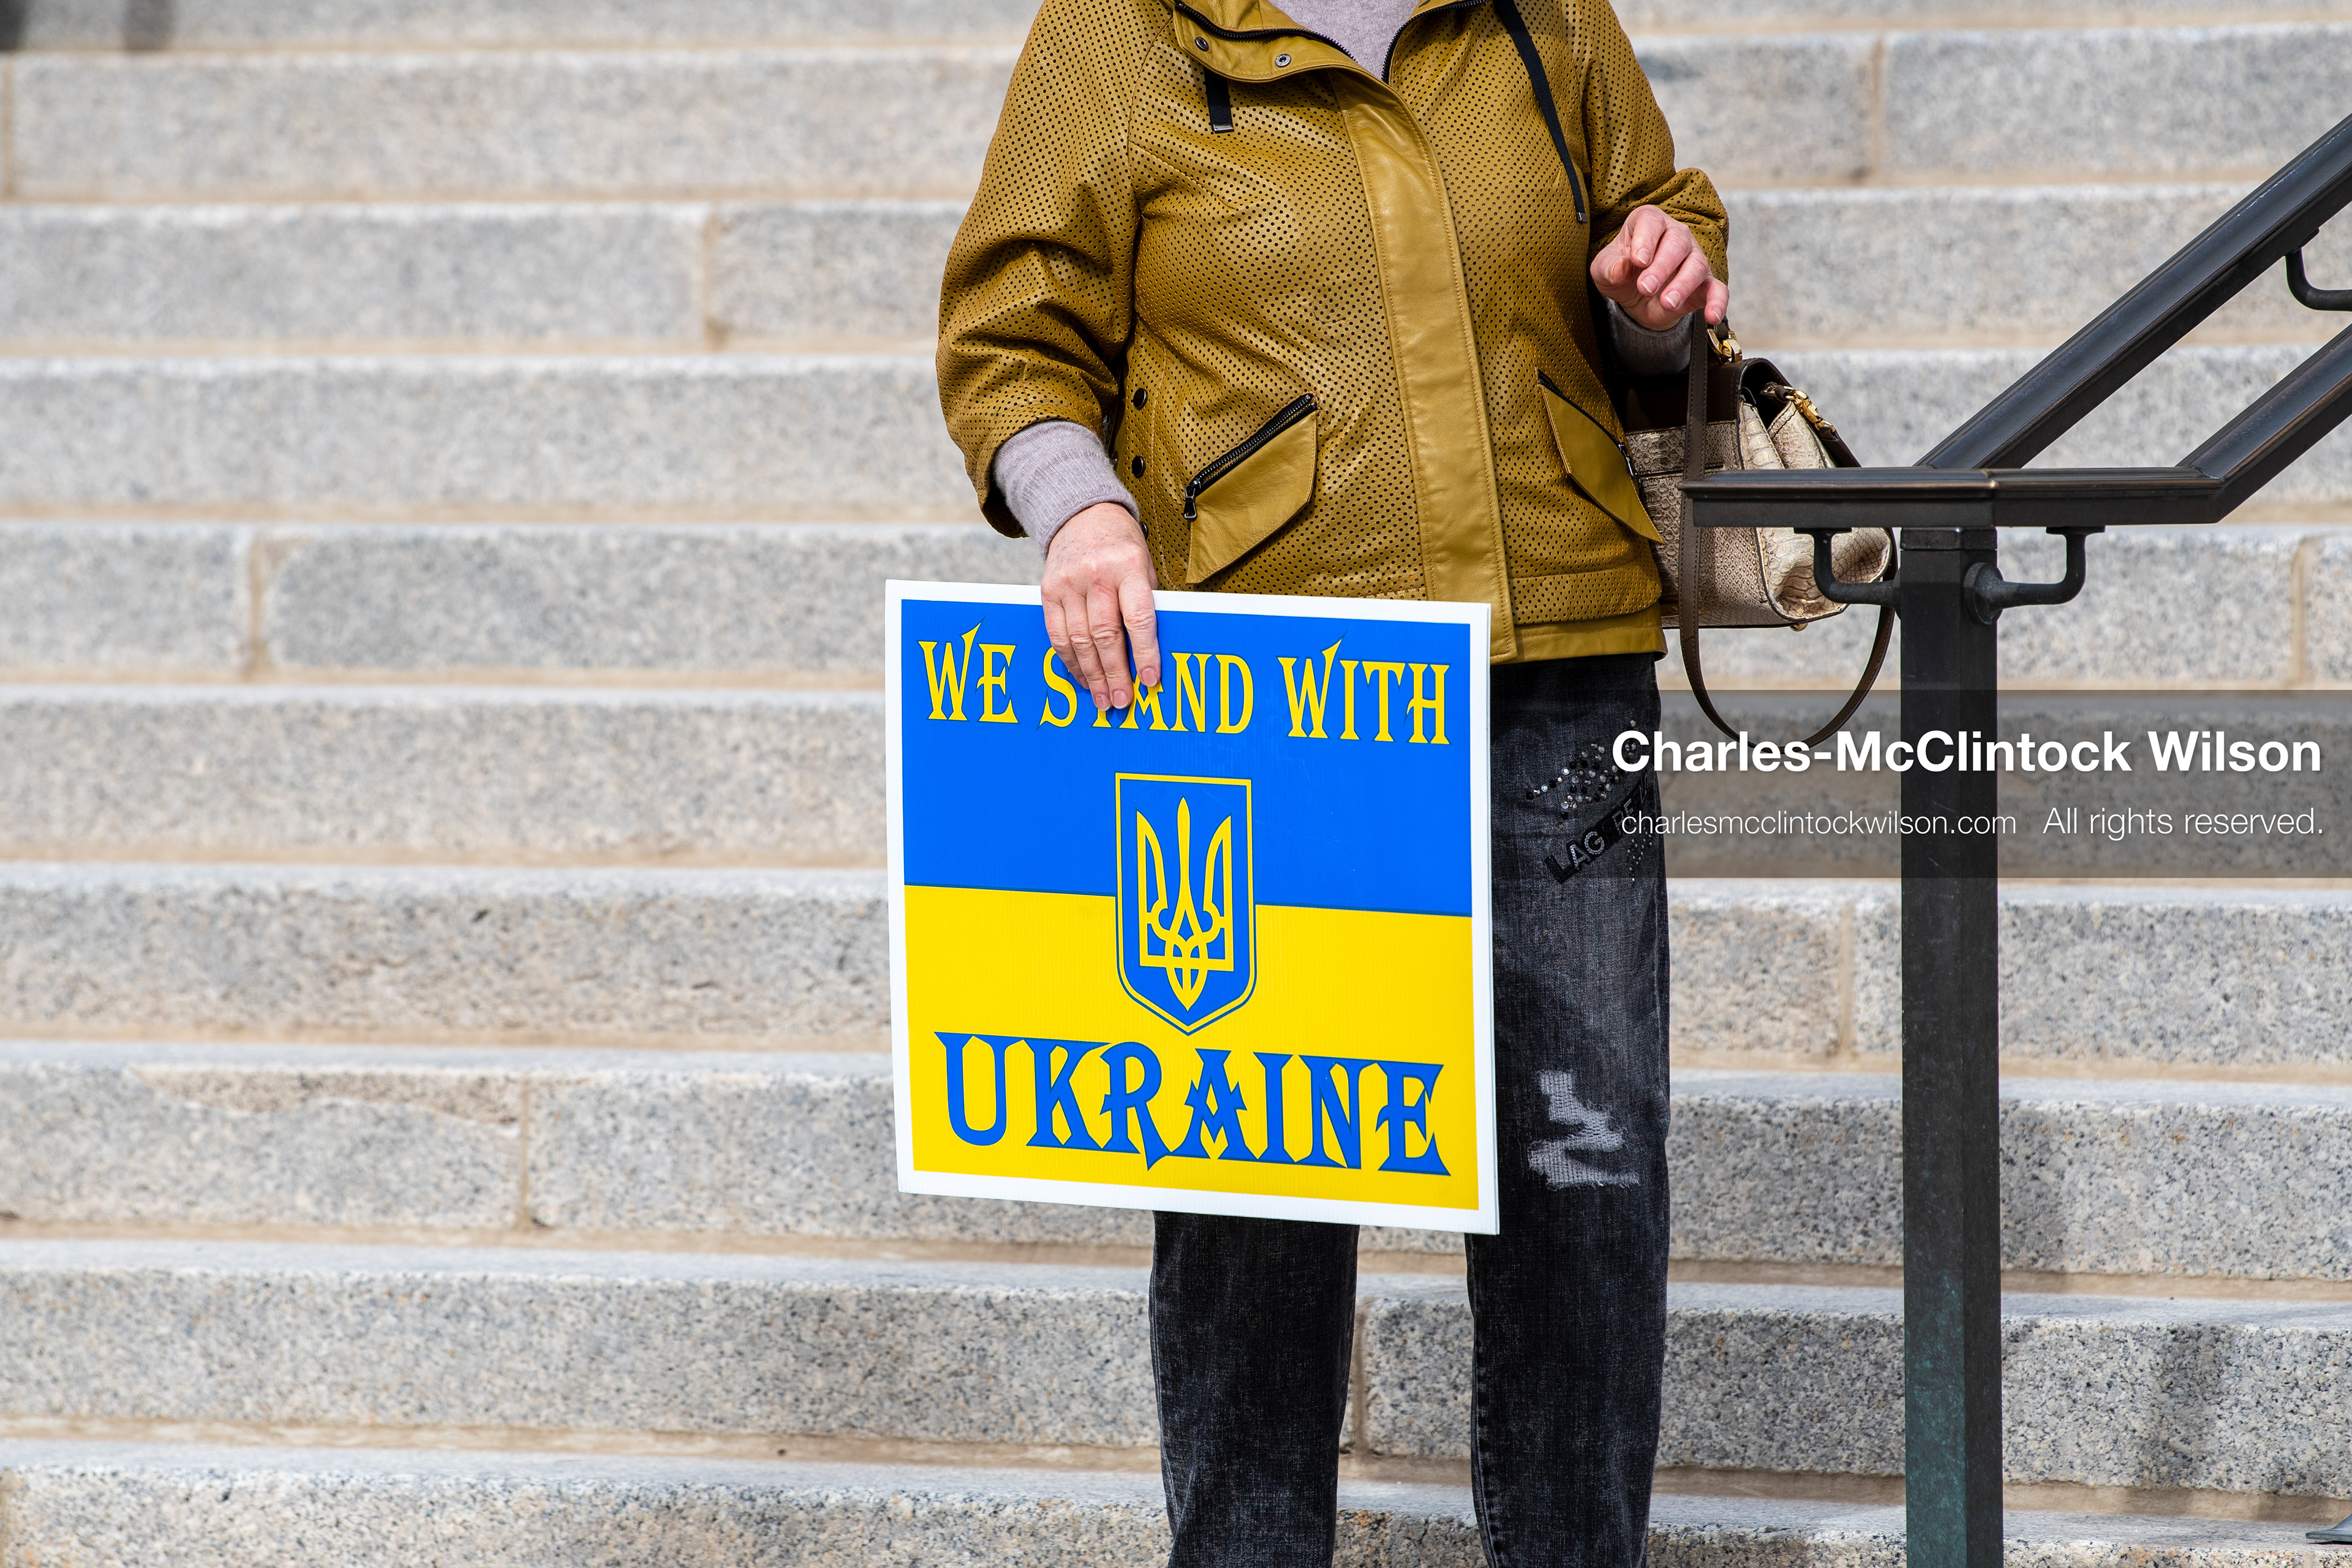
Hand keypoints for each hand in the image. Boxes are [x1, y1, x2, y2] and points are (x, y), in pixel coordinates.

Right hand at [1041, 501, 1159, 710]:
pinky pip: (1057, 634)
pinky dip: (1070, 660)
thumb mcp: (1144, 567)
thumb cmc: (1121, 547)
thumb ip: (1145, 605)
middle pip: (1105, 635)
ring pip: (1079, 640)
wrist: (1082, 516)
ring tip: (1103, 697)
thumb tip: (1149, 654)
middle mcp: (1096, 575)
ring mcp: (1068, 583)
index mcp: (1127, 567)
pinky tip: (1083, 677)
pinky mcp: (1048, 591)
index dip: (1144, 653)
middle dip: (1115, 673)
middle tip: (1122, 699)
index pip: (1137, 617)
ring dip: (1092, 674)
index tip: (1149, 679)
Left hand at [1590, 205, 1728, 332]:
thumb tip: (1620, 268)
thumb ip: (1609, 267)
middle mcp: (1676, 235)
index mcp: (1649, 223)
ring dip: (1682, 285)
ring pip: (1697, 265)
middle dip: (1662, 266)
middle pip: (1677, 243)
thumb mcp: (1604, 269)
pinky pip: (1717, 289)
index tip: (1638, 260)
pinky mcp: (1704, 284)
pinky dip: (1717, 302)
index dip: (1645, 240)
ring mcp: (1693, 258)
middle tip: (1645, 287)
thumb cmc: (1621, 272)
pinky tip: (1712, 315)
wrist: (1635, 297)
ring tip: (1667, 302)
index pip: (1651, 222)